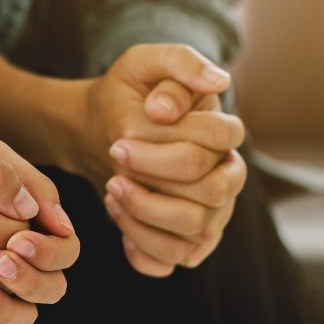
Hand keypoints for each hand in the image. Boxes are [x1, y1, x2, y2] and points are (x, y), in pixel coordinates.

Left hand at [52, 44, 246, 275]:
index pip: (219, 143)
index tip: (118, 141)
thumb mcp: (142, 64)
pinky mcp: (185, 242)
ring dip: (145, 215)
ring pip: (195, 232)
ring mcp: (211, 215)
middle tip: (112, 165)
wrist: (97, 131)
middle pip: (210, 194)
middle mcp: (226, 179)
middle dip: (154, 181)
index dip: (166, 147)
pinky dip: (141, 246)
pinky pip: (172, 261)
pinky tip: (119, 218)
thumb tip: (218, 82)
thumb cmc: (127, 96)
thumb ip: (179, 63)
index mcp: (224, 135)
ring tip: (112, 190)